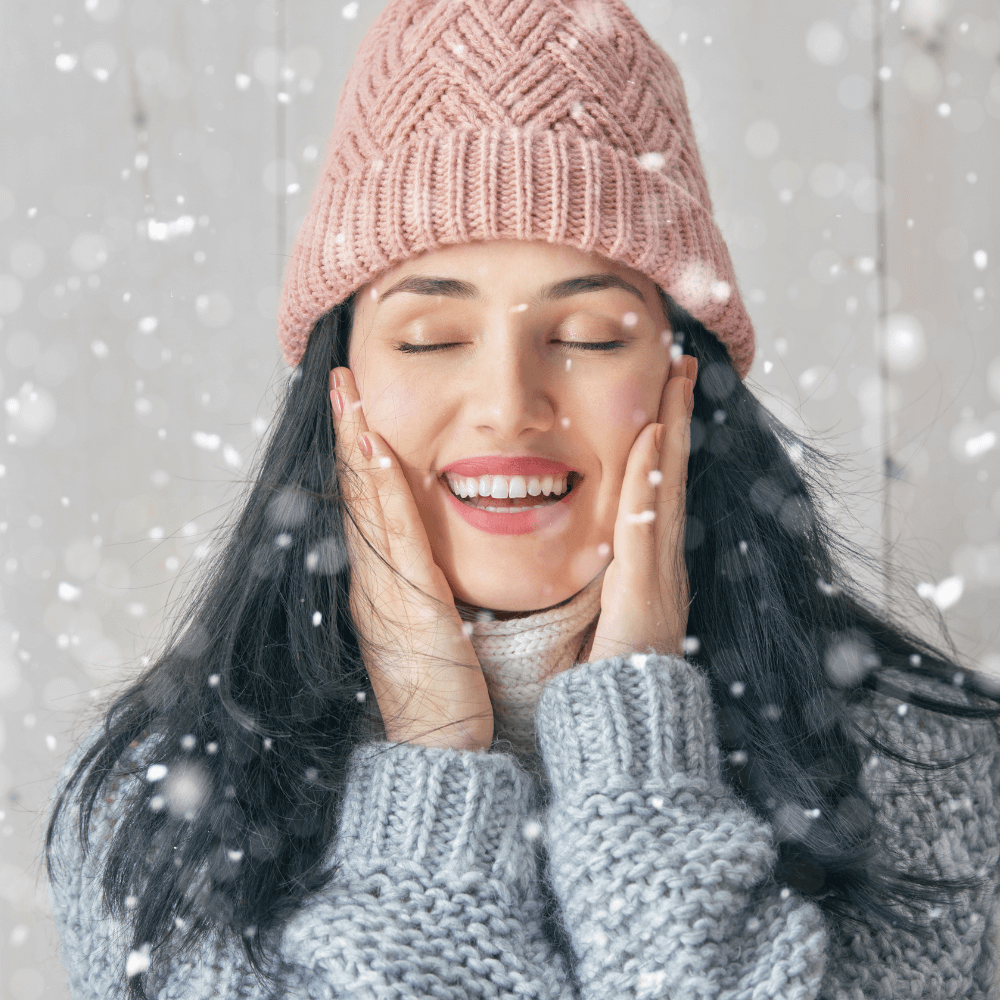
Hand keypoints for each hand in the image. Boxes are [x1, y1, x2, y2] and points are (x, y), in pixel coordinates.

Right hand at [331, 367, 493, 750]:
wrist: (441, 752)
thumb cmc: (445, 695)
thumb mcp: (436, 629)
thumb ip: (431, 589)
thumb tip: (437, 560)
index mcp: (383, 584)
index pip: (367, 506)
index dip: (359, 455)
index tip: (357, 407)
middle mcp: (372, 581)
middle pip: (356, 495)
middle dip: (348, 434)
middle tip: (340, 381)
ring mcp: (381, 592)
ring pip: (366, 506)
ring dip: (357, 447)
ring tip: (348, 395)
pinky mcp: (406, 606)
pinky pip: (394, 537)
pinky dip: (380, 492)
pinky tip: (377, 452)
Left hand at [583, 355, 695, 662]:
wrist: (623, 734)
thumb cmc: (600, 681)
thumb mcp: (593, 618)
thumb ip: (593, 580)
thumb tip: (579, 548)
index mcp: (645, 568)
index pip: (652, 489)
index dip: (660, 440)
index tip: (660, 394)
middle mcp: (660, 563)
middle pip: (669, 476)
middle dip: (677, 418)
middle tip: (681, 364)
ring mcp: (660, 575)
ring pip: (667, 487)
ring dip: (673, 430)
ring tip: (677, 380)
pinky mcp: (649, 592)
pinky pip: (648, 523)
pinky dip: (653, 480)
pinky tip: (653, 437)